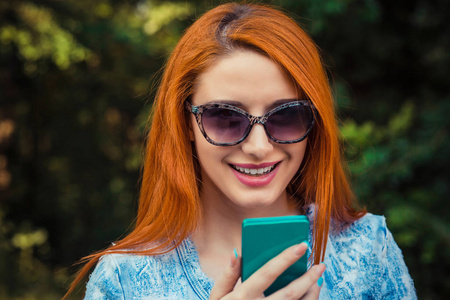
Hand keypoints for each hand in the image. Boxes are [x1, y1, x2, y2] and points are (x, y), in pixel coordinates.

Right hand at [210, 242, 324, 298]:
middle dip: (308, 278)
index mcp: (243, 297)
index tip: (301, 246)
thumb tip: (236, 253)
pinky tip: (311, 294)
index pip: (267, 273)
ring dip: (311, 293)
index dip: (285, 258)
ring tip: (318, 279)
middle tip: (320, 265)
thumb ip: (227, 276)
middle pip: (289, 293)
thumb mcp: (217, 297)